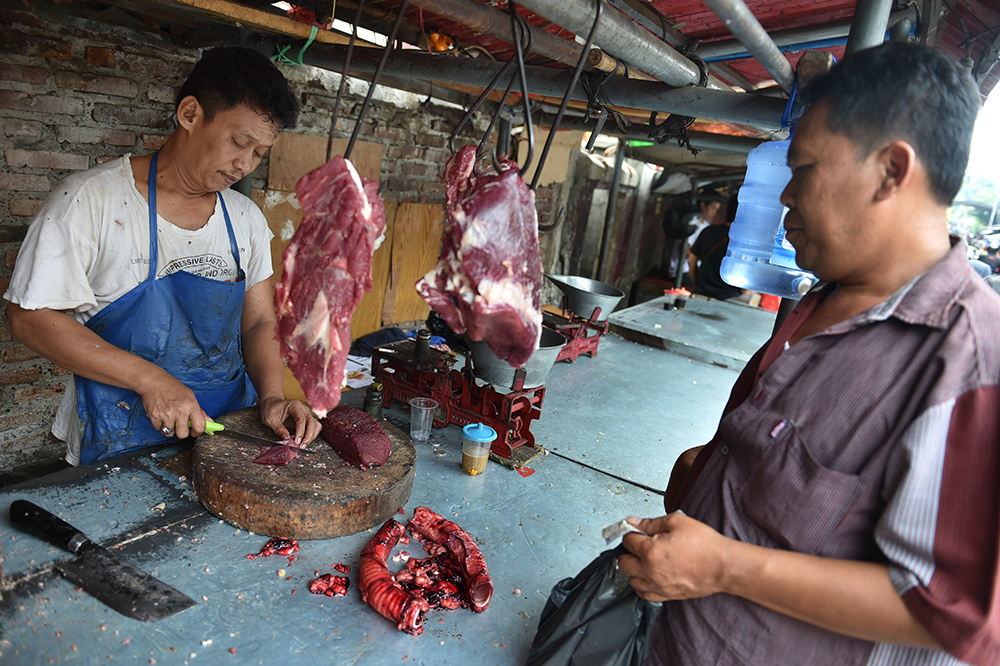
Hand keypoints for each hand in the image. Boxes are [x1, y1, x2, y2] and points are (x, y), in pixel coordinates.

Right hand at [137, 371, 205, 439]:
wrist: (154, 381)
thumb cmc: (172, 387)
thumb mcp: (190, 396)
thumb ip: (199, 411)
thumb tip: (210, 421)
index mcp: (191, 406)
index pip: (199, 427)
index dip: (197, 432)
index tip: (194, 431)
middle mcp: (180, 411)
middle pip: (183, 434)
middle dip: (181, 431)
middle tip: (179, 424)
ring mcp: (167, 414)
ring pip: (170, 433)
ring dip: (169, 427)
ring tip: (169, 416)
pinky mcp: (155, 416)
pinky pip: (159, 428)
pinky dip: (159, 424)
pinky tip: (161, 414)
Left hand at [258, 396, 321, 445]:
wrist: (272, 404)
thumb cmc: (270, 409)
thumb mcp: (270, 419)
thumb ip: (278, 428)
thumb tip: (286, 438)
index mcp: (295, 406)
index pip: (301, 419)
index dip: (300, 431)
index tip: (296, 441)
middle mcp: (303, 409)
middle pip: (312, 423)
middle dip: (308, 436)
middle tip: (301, 446)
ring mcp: (307, 414)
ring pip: (316, 426)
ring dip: (312, 436)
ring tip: (303, 445)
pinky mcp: (307, 420)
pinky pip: (315, 428)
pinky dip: (312, 435)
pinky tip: (305, 441)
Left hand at [617, 513, 731, 602]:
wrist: (723, 566)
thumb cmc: (705, 545)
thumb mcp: (677, 522)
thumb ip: (652, 522)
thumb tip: (636, 522)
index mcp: (651, 551)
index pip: (628, 540)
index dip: (631, 532)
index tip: (634, 531)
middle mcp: (650, 571)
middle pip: (623, 563)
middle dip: (628, 551)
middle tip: (637, 545)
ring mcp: (658, 586)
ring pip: (631, 580)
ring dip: (633, 569)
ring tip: (643, 560)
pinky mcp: (666, 595)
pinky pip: (643, 594)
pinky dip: (641, 585)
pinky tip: (648, 576)